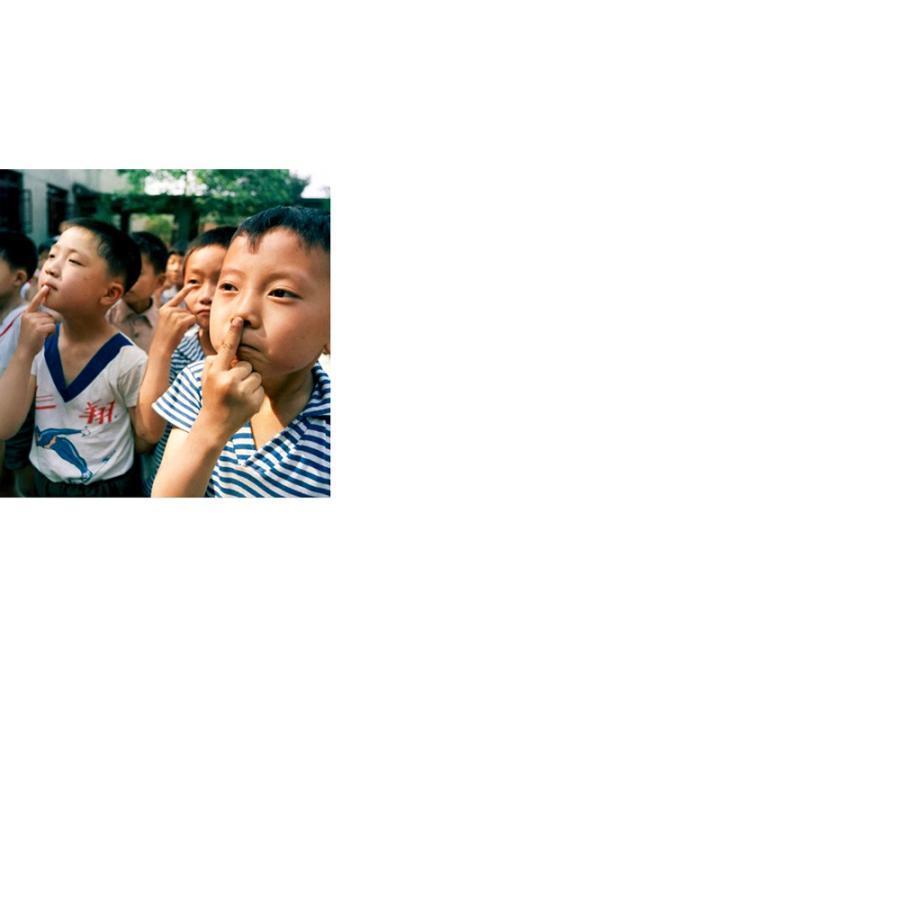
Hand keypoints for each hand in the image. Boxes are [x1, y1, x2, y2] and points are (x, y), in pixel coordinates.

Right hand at [17, 286, 55, 357]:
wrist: (25, 350)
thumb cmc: (31, 338)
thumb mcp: (32, 325)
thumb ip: (38, 318)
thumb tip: (52, 315)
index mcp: (26, 314)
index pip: (35, 302)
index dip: (41, 294)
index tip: (46, 286)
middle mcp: (28, 316)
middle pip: (49, 315)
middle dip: (48, 324)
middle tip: (40, 332)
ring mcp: (33, 322)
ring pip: (51, 321)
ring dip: (50, 329)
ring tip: (41, 335)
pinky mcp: (39, 328)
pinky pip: (53, 326)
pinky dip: (51, 332)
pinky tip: (43, 337)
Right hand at [153, 282, 196, 351]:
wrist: (161, 347)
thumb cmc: (166, 337)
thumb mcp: (168, 322)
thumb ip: (176, 314)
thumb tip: (190, 312)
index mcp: (164, 308)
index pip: (178, 297)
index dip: (186, 290)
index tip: (194, 284)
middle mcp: (168, 309)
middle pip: (187, 310)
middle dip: (187, 320)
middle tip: (177, 329)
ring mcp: (174, 315)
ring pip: (190, 315)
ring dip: (188, 323)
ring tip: (178, 331)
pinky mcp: (180, 321)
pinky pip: (193, 319)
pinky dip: (192, 325)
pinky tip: (183, 330)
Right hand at [200, 317, 263, 439]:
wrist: (214, 425)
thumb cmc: (212, 395)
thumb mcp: (207, 377)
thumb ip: (215, 361)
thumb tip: (229, 347)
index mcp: (215, 372)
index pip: (226, 349)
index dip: (233, 333)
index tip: (239, 319)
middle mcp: (228, 381)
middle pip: (246, 365)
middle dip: (242, 372)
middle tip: (232, 386)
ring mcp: (242, 393)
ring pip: (256, 375)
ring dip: (250, 382)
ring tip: (238, 394)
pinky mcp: (254, 402)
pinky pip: (261, 388)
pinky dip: (255, 393)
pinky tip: (244, 402)